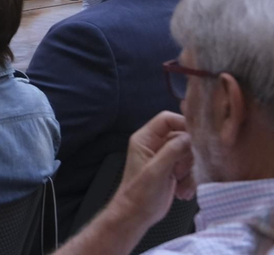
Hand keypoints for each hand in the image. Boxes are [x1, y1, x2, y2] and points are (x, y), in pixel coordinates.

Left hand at [109, 111, 195, 225]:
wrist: (137, 214)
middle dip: (189, 154)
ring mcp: (164, 157)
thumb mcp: (156, 170)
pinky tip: (182, 191)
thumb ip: (173, 151)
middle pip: (181, 137)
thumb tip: (189, 136)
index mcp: (144, 139)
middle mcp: (154, 145)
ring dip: (189, 170)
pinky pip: (189, 167)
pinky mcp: (172, 169)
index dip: (183, 125)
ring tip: (180, 183)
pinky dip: (189, 179)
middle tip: (185, 169)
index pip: (167, 120)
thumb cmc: (139, 194)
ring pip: (188, 153)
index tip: (198, 137)